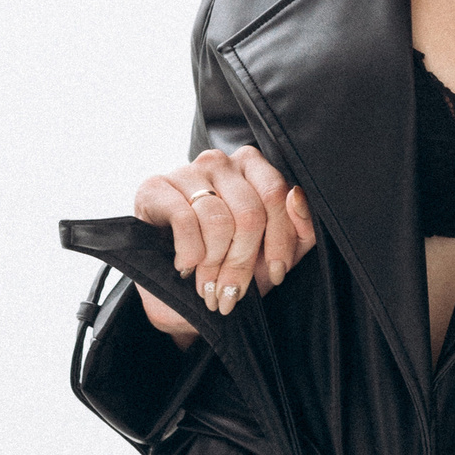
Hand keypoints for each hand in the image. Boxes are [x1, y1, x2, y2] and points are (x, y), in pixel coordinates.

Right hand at [130, 146, 316, 340]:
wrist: (179, 293)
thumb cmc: (230, 266)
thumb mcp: (274, 254)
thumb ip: (299, 229)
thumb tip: (296, 196)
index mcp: (253, 167)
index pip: (276, 195)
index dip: (279, 241)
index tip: (276, 274)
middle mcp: (220, 162)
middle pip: (249, 212)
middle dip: (243, 263)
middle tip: (232, 292)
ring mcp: (186, 170)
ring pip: (218, 220)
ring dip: (214, 265)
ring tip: (208, 285)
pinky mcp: (155, 187)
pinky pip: (184, 219)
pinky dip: (189, 253)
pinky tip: (186, 266)